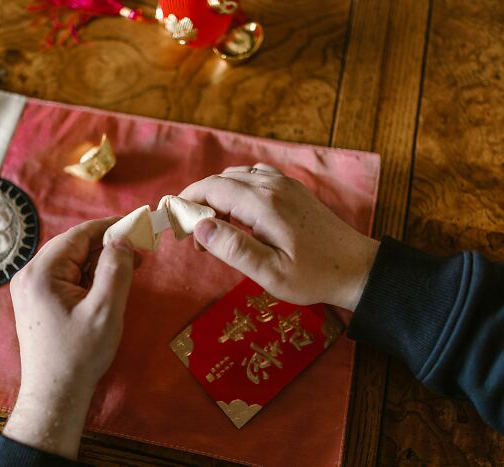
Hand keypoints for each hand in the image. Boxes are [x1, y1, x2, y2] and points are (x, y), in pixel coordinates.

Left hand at [3, 218, 135, 459]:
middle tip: (137, 251)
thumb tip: (122, 240)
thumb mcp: (105, 310)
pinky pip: (64, 276)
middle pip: (72, 246)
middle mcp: (29, 275)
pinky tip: (107, 284)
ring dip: (98, 261)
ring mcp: (29, 288)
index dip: (109, 227)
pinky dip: (87, 276)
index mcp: (41, 273)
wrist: (54, 394)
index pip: (79, 235)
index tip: (136, 224)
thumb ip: (115, 270)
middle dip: (106, 245)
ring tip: (128, 268)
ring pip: (70, 261)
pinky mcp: (36, 301)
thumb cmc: (79, 355)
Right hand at [180, 163, 378, 309]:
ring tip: (217, 234)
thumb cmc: (313, 275)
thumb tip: (199, 227)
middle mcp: (272, 185)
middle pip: (221, 181)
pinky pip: (254, 178)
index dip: (186, 201)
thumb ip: (233, 248)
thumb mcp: (269, 272)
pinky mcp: (292, 189)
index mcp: (263, 203)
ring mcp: (284, 183)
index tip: (173, 223)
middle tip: (194, 240)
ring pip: (236, 177)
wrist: (357, 268)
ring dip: (218, 199)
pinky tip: (241, 219)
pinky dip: (237, 193)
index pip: (211, 188)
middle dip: (199, 204)